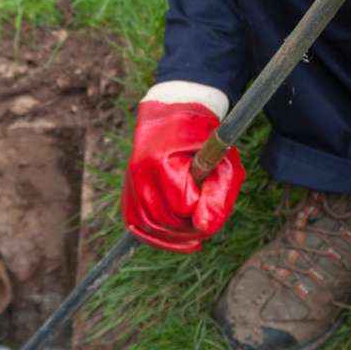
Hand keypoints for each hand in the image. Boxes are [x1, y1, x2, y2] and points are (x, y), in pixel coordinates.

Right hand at [122, 101, 244, 252]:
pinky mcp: (127, 189)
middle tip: (204, 224)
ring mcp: (130, 181)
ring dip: (172, 236)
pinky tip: (174, 236)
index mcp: (163, 159)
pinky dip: (154, 235)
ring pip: (147, 225)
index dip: (200, 209)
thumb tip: (204, 228)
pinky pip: (135, 222)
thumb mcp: (223, 162)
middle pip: (162, 219)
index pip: (182, 205)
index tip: (210, 200)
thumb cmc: (204, 138)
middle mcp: (140, 171)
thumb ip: (217, 196)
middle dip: (186, 228)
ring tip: (193, 233)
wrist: (172, 113)